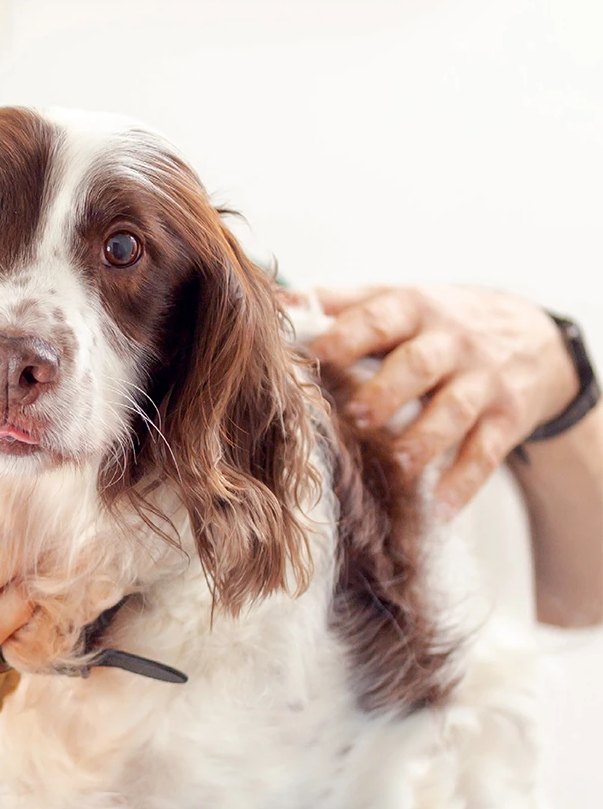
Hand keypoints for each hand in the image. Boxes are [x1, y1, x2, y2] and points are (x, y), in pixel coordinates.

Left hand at [309, 285, 576, 518]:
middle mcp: (452, 343)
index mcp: (413, 309)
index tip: (317, 355)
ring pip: (454, 411)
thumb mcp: (398, 300)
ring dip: (425, 439)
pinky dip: (462, 484)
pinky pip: (485, 454)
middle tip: (357, 415)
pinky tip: (437, 510)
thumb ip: (339, 304)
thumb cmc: (437, 324)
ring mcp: (483, 382)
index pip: (380, 320)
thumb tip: (273, 299)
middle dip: (387, 391)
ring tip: (398, 464)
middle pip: (419, 366)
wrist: (535, 338)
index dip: (349, 336)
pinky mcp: (507, 419)